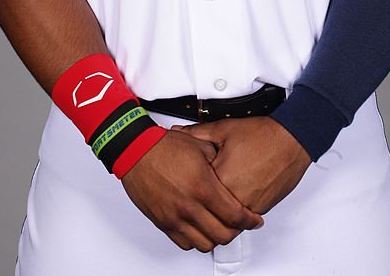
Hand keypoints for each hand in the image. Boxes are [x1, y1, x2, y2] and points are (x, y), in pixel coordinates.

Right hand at [121, 129, 263, 252]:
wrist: (136, 151)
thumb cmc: (164, 147)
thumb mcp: (199, 146)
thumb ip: (218, 162)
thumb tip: (231, 173)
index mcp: (202, 186)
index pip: (234, 215)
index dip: (249, 220)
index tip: (254, 220)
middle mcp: (190, 205)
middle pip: (222, 234)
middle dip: (236, 230)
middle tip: (239, 224)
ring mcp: (175, 217)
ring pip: (204, 243)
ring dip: (216, 237)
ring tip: (220, 226)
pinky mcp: (163, 222)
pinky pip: (184, 243)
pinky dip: (196, 240)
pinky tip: (200, 228)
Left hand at [172, 116, 310, 213]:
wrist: (291, 140)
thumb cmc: (262, 134)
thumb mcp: (224, 129)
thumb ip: (197, 133)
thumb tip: (178, 132)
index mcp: (220, 177)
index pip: (195, 191)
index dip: (188, 185)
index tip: (185, 181)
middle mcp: (234, 196)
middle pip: (209, 210)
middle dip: (202, 204)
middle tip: (196, 195)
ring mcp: (248, 205)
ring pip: (226, 220)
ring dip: (219, 212)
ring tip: (215, 198)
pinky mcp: (261, 209)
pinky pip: (243, 219)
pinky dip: (236, 212)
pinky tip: (234, 197)